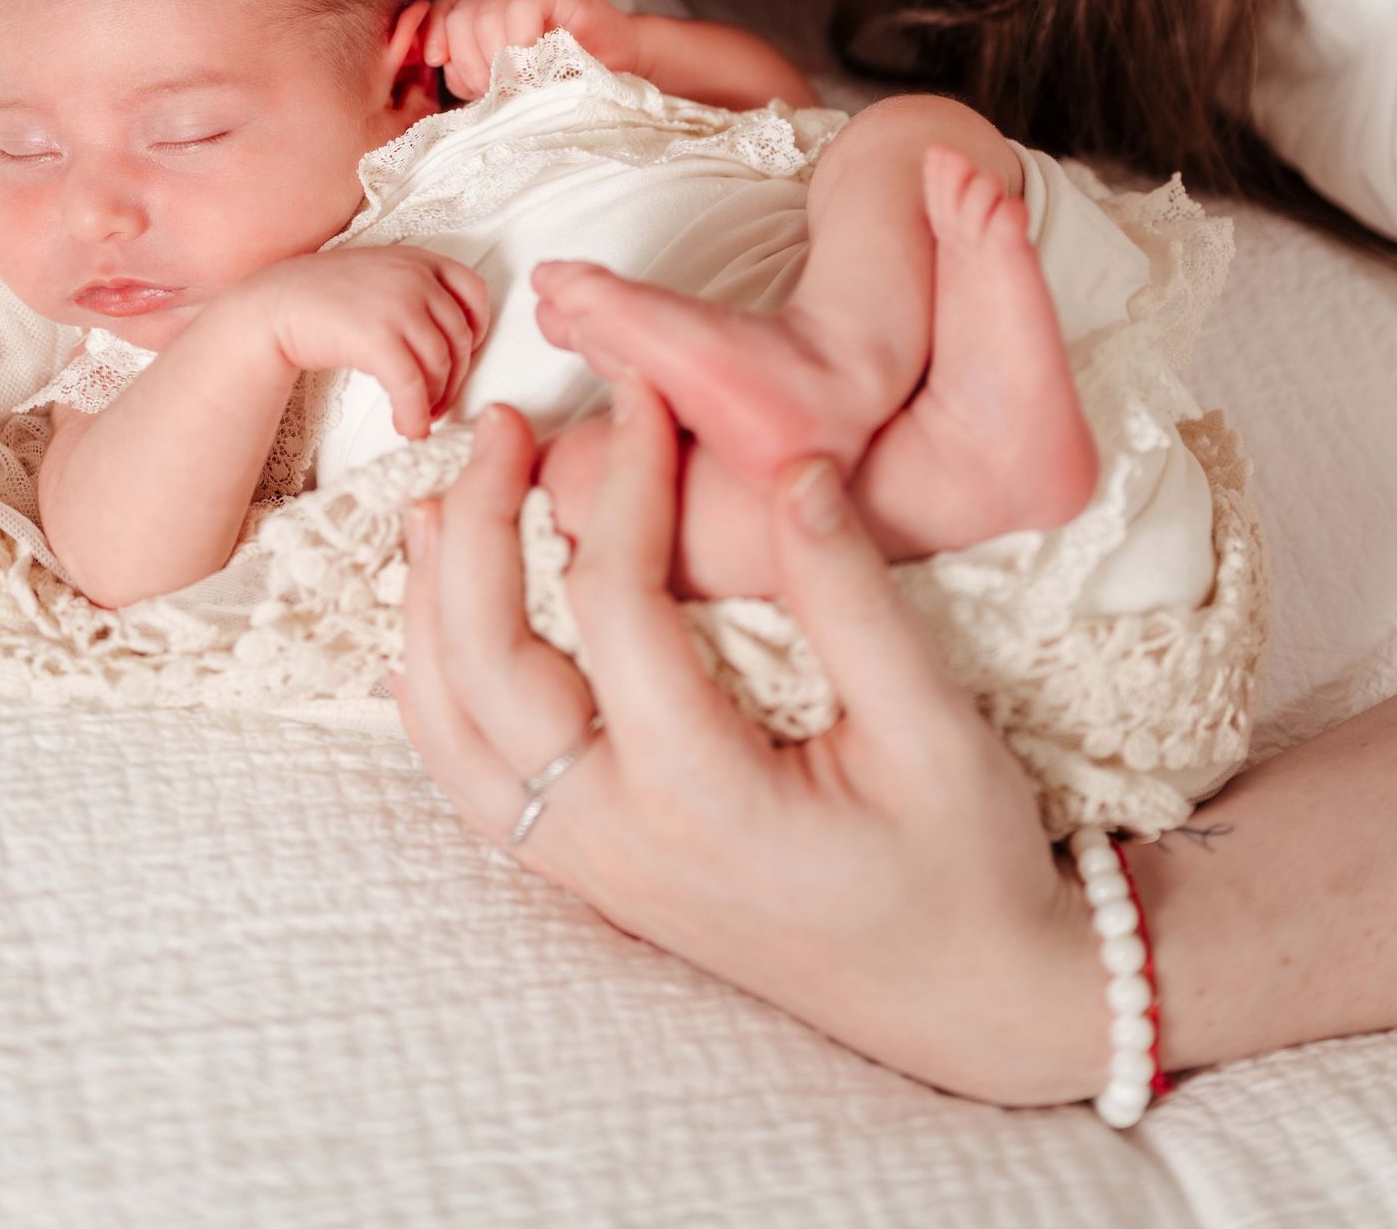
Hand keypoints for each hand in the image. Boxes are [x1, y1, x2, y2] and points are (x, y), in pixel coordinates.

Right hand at [251, 246, 491, 438]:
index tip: (465, 357)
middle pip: (460, 337)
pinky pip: (413, 386)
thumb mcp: (378, 275)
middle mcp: (415, 278)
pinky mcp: (379, 338)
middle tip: (438, 403)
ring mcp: (399, 306)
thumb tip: (445, 342)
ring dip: (434, 401)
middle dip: (454, 378)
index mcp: (418, 259)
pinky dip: (415, 413)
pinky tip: (408, 427)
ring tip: (418, 418)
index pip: (474, 292)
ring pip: (441, 365)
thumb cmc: (322, 298)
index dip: (478, 330)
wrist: (272, 305)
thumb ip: (414, 291)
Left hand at [397, 385, 1105, 1105]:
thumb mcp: (934, 723)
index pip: (615, 606)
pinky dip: (436, 694)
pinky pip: (472, 784)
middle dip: (482, 525)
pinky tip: (438, 626)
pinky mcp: (593, 874)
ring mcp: (594, 867)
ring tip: (441, 499)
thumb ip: (852, 595)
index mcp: (704, 797)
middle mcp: (621, 840)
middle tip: (509, 426)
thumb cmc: (962, 859)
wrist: (965, 999)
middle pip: (488, 664)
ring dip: (430, 607)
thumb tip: (792, 461)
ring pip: (452, 732)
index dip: (622, 481)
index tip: (647, 397)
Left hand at [423, 0, 642, 99]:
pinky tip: (534, 59)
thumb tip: (448, 86)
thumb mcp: (510, 88)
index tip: (437, 61)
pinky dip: (521, 36)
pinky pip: (520, 5)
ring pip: (485, 13)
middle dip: (469, 61)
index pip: (441, 14)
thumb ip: (479, 82)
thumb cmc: (565, 83)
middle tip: (494, 91)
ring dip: (496, 56)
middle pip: (459, 18)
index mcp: (481, 19)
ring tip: (516, 83)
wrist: (621, 68)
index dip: (434, 35)